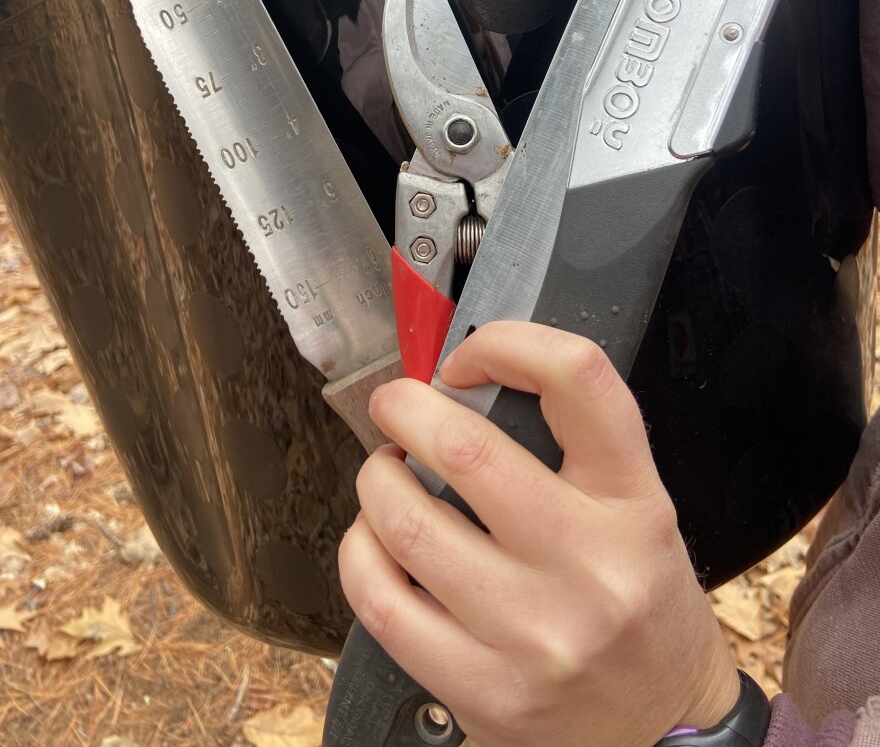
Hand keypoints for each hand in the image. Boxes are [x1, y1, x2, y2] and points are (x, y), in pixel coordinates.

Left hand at [338, 321, 739, 746]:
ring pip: (407, 525)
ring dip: (376, 482)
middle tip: (395, 407)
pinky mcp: (485, 693)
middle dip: (404, 409)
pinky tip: (375, 543)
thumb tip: (461, 385)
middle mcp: (590, 565)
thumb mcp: (636, 511)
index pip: (579, 379)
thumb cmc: (641, 605)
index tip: (467, 358)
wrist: (663, 731)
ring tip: (386, 476)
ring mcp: (534, 635)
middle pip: (466, 449)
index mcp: (634, 502)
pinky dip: (360, 555)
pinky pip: (382, 602)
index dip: (507, 343)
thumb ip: (569, 446)